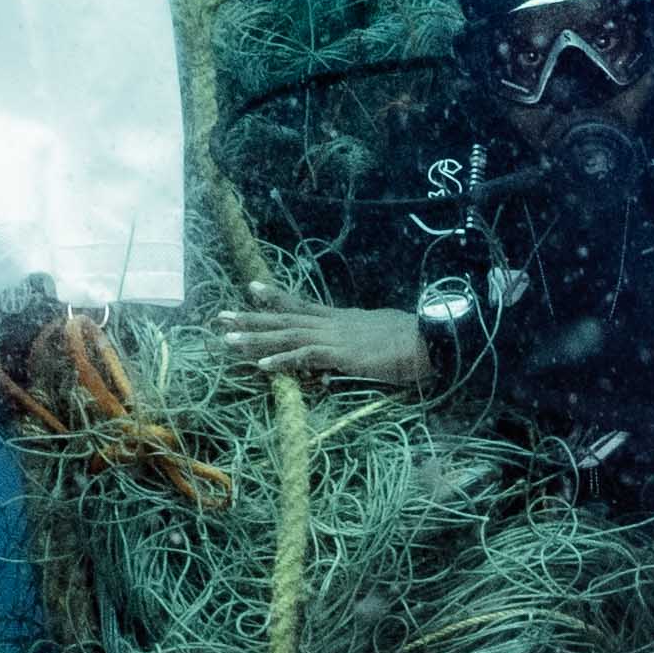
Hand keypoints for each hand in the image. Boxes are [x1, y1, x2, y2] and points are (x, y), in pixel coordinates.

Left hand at [209, 300, 430, 387]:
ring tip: (227, 337)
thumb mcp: (381, 339)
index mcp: (343, 319)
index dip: (277, 297)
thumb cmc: (414, 342)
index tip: (253, 288)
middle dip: (252, 317)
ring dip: (257, 337)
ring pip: (288, 335)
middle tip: (220, 315)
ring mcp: (336, 337)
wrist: (433, 340)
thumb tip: (349, 355)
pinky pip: (306, 356)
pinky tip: (261, 364)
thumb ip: (361, 345)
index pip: (303, 305)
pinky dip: (282, 359)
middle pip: (286, 317)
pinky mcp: (343, 355)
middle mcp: (334, 323)